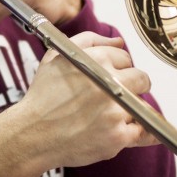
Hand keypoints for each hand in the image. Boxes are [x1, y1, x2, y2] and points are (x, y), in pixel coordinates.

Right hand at [0, 32, 158, 176]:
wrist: (32, 134)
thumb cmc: (43, 95)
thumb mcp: (57, 56)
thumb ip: (90, 41)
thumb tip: (120, 42)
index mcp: (96, 60)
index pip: (125, 58)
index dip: (117, 68)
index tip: (107, 79)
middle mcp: (108, 83)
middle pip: (142, 79)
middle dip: (132, 86)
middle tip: (116, 97)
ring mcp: (115, 111)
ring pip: (144, 106)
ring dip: (133, 110)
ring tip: (112, 116)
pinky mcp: (117, 136)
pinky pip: (144, 132)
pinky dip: (138, 133)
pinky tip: (125, 131)